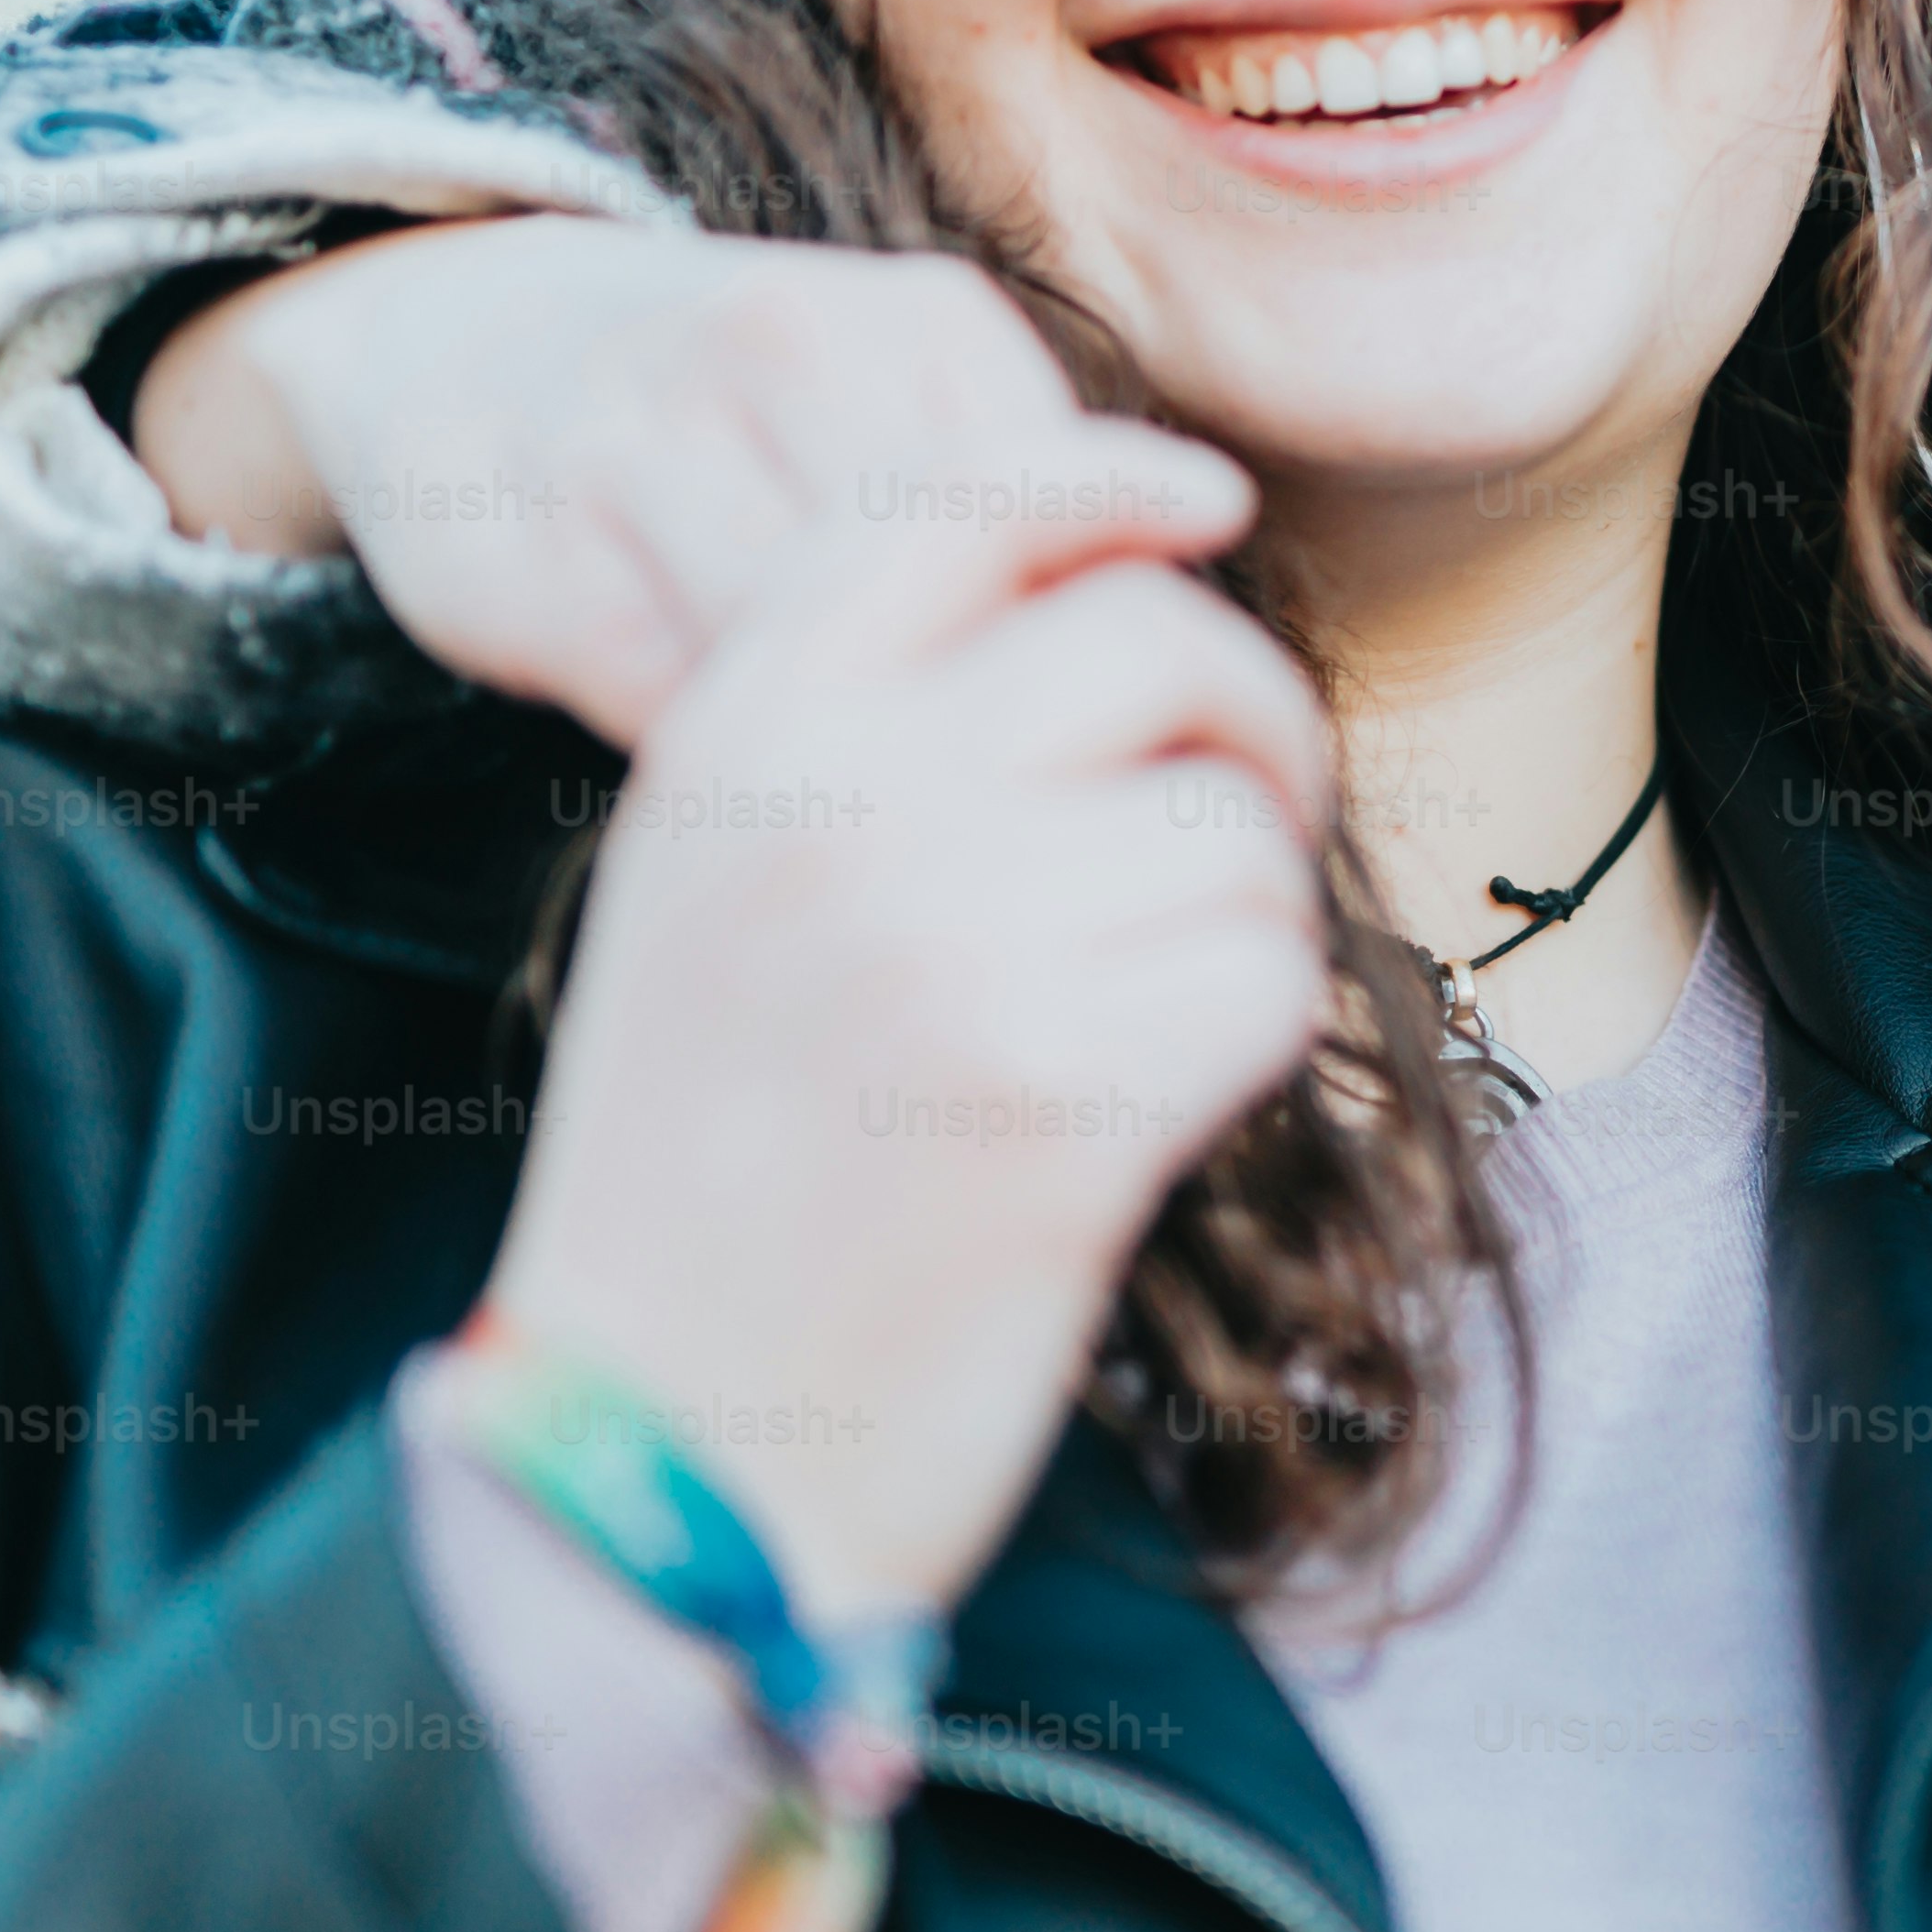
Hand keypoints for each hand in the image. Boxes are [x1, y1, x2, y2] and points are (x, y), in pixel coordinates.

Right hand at [139, 216, 1230, 747]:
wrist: (473, 344)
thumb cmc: (754, 419)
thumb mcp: (909, 406)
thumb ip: (1042, 512)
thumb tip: (1174, 662)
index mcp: (922, 318)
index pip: (1065, 518)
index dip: (1082, 652)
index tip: (1097, 743)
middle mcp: (785, 345)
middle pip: (944, 584)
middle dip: (979, 709)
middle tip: (1002, 809)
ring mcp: (644, 441)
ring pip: (803, 650)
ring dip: (853, 756)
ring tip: (896, 825)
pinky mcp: (530, 558)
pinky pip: (676, 704)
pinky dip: (732, 770)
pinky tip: (765, 797)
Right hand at [478, 502, 1342, 1618]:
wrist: (661, 1449)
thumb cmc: (710, 1167)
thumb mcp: (709, 889)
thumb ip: (850, 726)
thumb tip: (1114, 580)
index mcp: (740, 733)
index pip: (960, 498)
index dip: (1115, 483)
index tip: (1211, 507)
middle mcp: (841, 808)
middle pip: (1154, 641)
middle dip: (1248, 724)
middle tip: (1239, 823)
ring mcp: (952, 949)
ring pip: (1237, 833)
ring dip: (1245, 919)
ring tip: (1150, 1009)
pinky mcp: (1066, 1102)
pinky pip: (1270, 985)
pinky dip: (1256, 1042)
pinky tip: (1166, 1104)